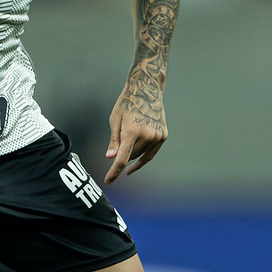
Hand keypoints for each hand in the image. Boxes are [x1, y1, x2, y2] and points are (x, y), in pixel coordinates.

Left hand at [105, 66, 167, 182]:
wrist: (147, 90)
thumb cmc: (127, 104)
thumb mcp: (115, 120)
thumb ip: (114, 141)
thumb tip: (111, 158)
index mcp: (132, 131)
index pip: (122, 158)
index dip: (114, 172)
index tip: (108, 181)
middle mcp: (147, 135)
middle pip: (130, 156)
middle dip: (122, 153)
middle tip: (120, 137)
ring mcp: (157, 136)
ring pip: (140, 155)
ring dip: (132, 152)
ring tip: (130, 134)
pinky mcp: (163, 136)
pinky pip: (150, 153)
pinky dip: (142, 157)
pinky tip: (133, 165)